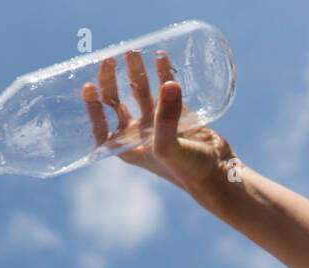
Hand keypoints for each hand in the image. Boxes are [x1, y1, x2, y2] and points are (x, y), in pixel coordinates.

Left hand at [82, 50, 237, 199]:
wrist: (219, 173)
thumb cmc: (189, 170)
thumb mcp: (171, 149)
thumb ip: (166, 120)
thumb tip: (169, 85)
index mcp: (127, 148)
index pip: (101, 128)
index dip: (92, 108)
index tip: (89, 86)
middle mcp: (138, 135)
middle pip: (116, 104)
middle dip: (111, 82)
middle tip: (110, 59)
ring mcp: (157, 123)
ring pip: (140, 92)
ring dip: (135, 73)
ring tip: (132, 51)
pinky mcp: (177, 114)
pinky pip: (165, 88)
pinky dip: (162, 73)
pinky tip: (160, 56)